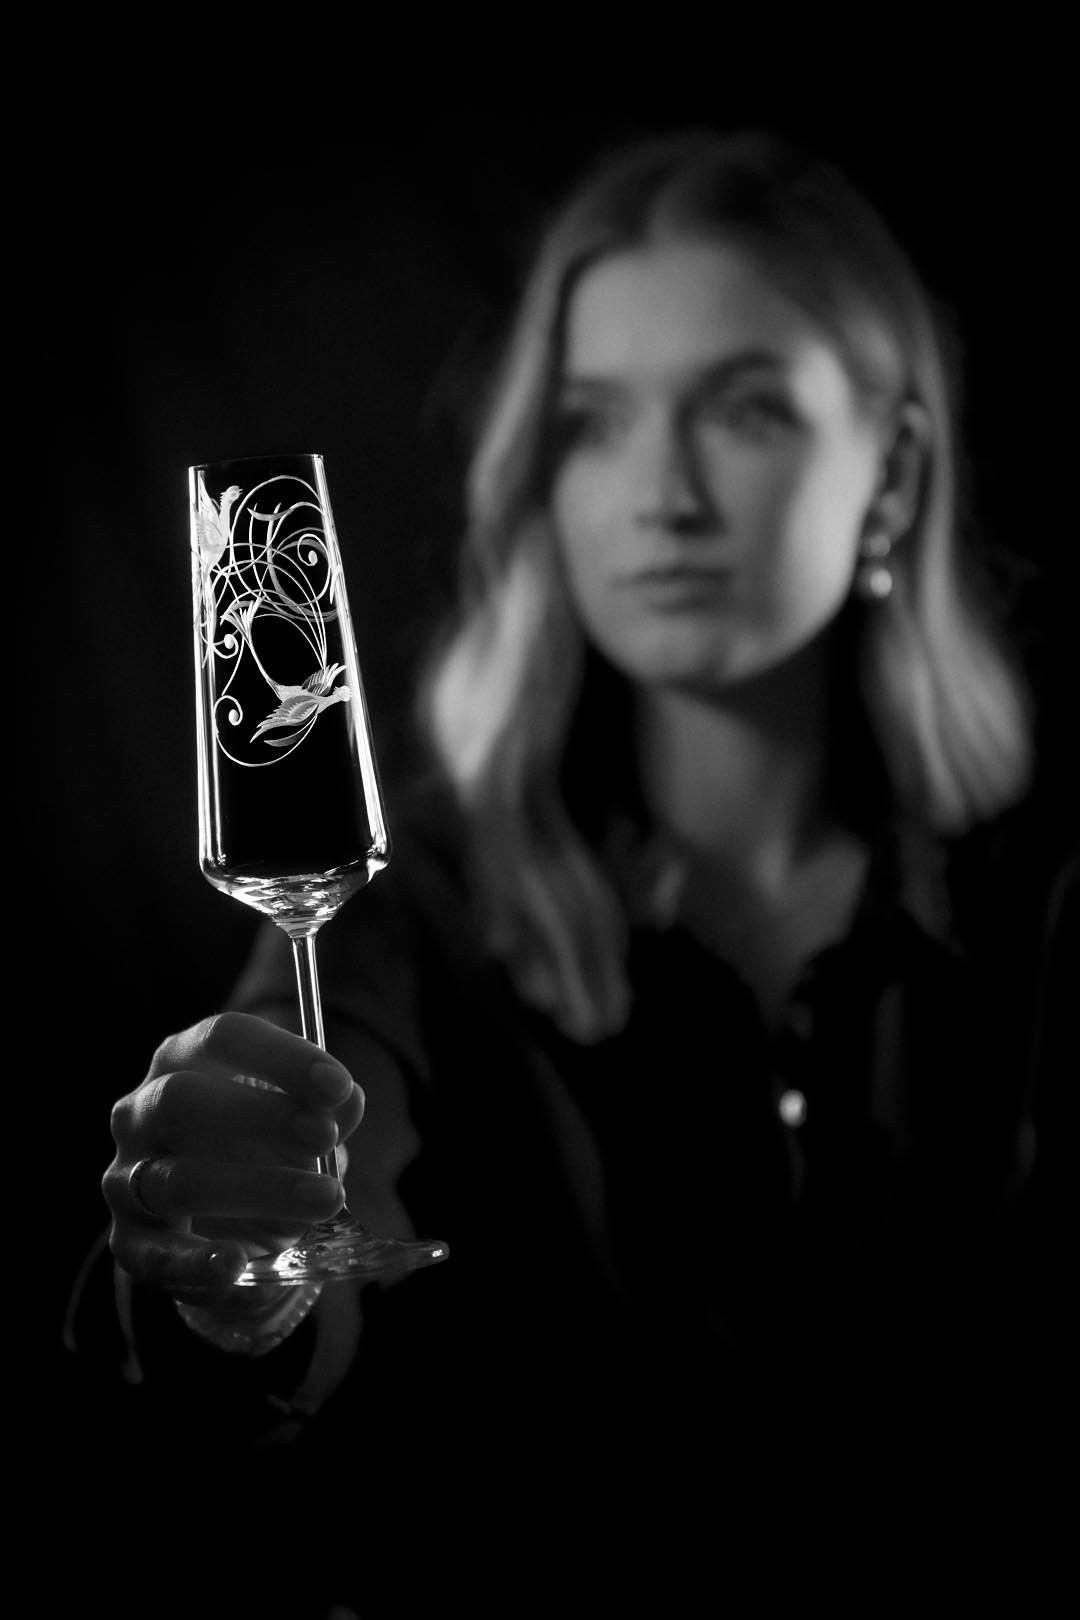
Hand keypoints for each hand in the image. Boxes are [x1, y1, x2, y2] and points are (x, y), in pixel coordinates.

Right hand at [102, 1011, 364, 1300]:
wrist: (218, 1219)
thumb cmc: (259, 1146)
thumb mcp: (296, 1122)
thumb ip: (325, 1111)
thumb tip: (347, 1102)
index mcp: (183, 1060)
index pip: (223, 1037)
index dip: (282, 1057)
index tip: (337, 1086)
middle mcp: (141, 1111)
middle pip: (183, 1099)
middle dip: (261, 1115)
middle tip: (325, 1137)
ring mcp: (127, 1177)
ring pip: (178, 1180)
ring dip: (257, 1189)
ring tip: (325, 1198)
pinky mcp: (128, 1242)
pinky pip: (154, 1255)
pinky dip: (194, 1262)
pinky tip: (233, 1263)